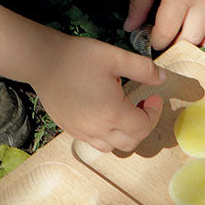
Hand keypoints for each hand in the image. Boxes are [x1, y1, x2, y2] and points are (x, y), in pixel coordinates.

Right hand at [32, 36, 164, 152]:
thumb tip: (162, 77)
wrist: (42, 61)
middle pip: (130, 142)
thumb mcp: (115, 57)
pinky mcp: (70, 129)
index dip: (154, 113)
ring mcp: (81, 132)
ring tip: (123, 112)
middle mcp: (97, 129)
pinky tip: (104, 113)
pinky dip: (106, 134)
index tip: (153, 97)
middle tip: (142, 106)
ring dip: (124, 134)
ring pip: (111, 147)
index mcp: (112, 113)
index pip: (144, 126)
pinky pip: (94, 142)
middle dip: (142, 126)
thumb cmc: (78, 57)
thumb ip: (143, 69)